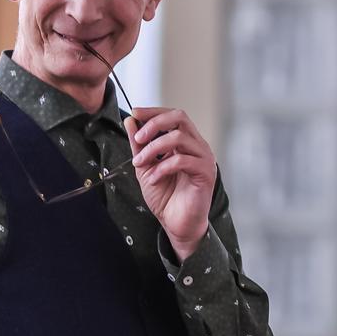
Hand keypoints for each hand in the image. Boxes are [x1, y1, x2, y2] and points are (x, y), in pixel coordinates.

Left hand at [127, 107, 215, 257]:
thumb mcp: (145, 166)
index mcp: (186, 142)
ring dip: (153, 148)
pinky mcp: (205, 174)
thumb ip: (139, 144)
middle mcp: (197, 146)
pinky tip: (153, 178)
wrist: (177, 224)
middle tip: (137, 139)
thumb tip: (131, 120)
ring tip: (139, 163)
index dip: (154, 111)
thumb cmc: (165, 197)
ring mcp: (204, 159)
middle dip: (155, 124)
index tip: (134, 113)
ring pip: (179, 138)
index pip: (173, 115)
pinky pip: (183, 161)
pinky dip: (163, 168)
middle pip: (180, 118)